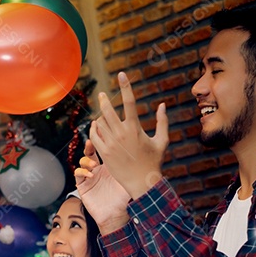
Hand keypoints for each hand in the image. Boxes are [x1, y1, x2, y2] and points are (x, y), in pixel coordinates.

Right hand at [75, 140, 130, 233]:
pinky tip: (91, 175)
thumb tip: (145, 150)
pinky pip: (78, 174)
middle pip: (91, 151)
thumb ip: (134, 166)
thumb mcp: (132, 179)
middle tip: (92, 142)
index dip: (102, 140)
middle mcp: (99, 169)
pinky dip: (82, 171)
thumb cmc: (126, 199)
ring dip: (86, 160)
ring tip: (94, 164)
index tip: (104, 134)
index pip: (104, 148)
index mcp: (111, 165)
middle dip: (90, 145)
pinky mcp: (83, 186)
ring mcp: (90, 177)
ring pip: (83, 161)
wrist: (117, 216)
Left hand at [88, 71, 169, 198]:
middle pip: (108, 110)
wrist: (142, 182)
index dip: (125, 86)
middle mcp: (121, 134)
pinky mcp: (104, 153)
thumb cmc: (154, 161)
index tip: (121, 74)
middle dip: (103, 100)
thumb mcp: (162, 140)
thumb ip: (162, 121)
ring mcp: (111, 144)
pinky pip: (94, 136)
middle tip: (101, 94)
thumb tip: (162, 105)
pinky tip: (95, 127)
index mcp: (135, 128)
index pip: (129, 102)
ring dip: (100, 117)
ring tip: (102, 115)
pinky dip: (93, 130)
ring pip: (99, 123)